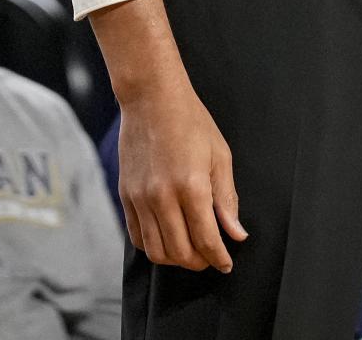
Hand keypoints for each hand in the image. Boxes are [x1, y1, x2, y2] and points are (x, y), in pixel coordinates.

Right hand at [119, 74, 246, 272]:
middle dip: (200, 262)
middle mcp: (162, 197)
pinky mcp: (125, 196)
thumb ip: (227, 198)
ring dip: (176, 259)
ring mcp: (140, 198)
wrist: (152, 98)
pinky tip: (168, 237)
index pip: (206, 239)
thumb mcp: (219, 155)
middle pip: (180, 253)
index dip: (219, 258)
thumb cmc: (190, 121)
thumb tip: (236, 233)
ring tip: (190, 250)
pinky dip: (154, 246)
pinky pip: (138, 237)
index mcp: (191, 186)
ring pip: (157, 251)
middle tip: (211, 257)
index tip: (226, 263)